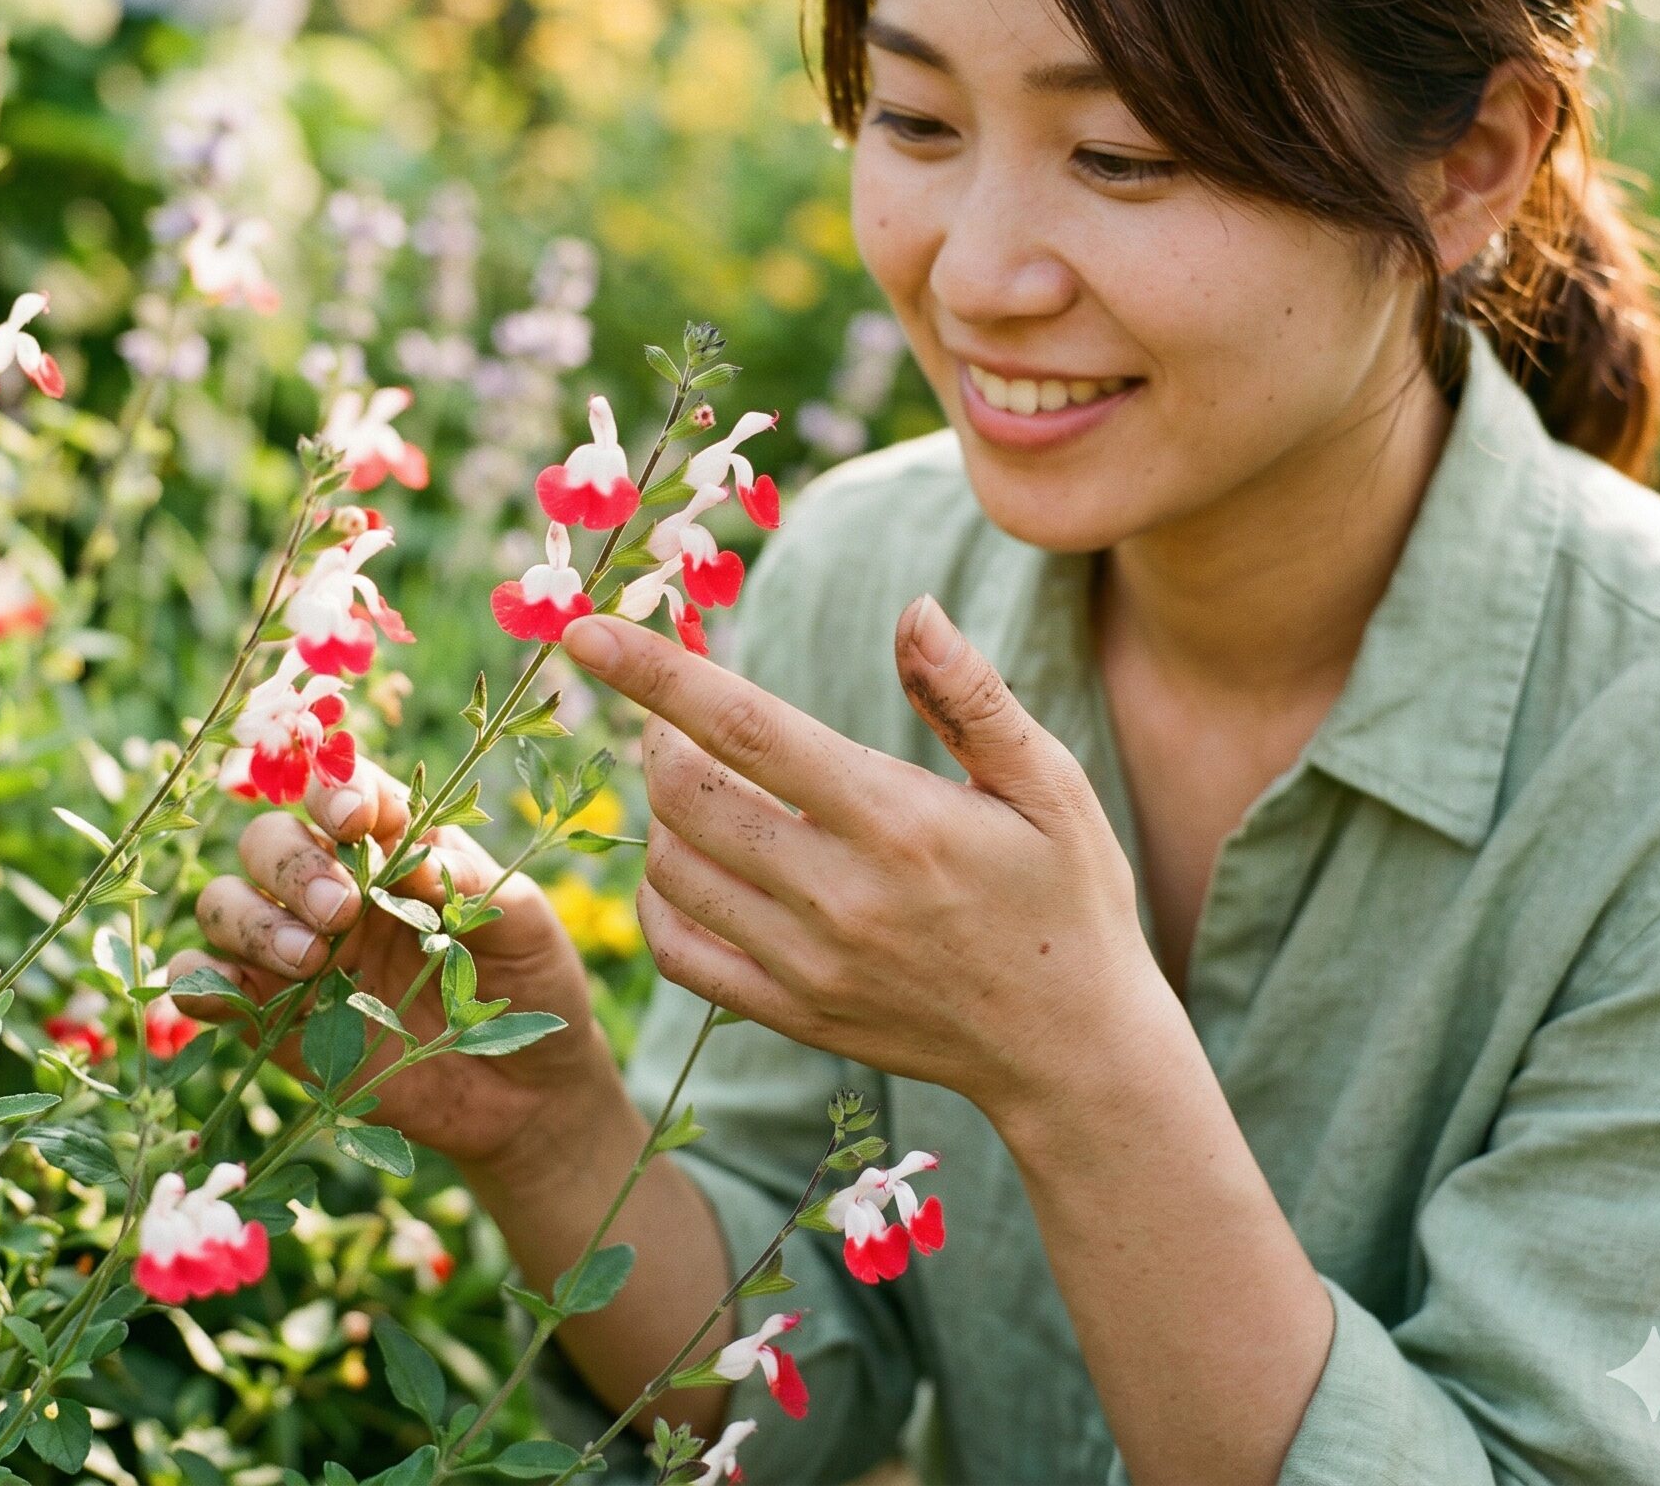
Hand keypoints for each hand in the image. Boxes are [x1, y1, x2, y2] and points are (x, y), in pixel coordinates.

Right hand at [167, 782, 607, 1177]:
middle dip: (293, 864)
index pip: (343, 789)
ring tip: (314, 961)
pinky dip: (202, 982)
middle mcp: (337, 888)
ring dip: (253, 920)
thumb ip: (470, 883)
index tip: (358, 819)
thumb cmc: (532, 984)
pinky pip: (205, 984)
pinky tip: (237, 995)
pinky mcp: (275, 1020)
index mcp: (397, 846)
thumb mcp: (525, 923)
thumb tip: (412, 856)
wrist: (525, 1092)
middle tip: (342, 910)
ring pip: (224, 902)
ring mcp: (300, 953)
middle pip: (268, 839)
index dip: (334, 789)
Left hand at [558, 595, 1170, 1128]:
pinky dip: (660, 892)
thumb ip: (970, 695)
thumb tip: (914, 608)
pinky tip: (693, 861)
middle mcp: (837, 894)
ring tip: (699, 779)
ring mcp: (805, 963)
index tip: (587, 631)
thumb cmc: (1068, 896)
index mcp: (894, 821)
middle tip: (679, 712)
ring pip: (670, 865)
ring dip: (661, 806)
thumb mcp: (1049, 784)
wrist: (1072, 1052)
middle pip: (683, 793)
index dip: (656, 672)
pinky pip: (677, 947)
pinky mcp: (789, 1013)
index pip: (744, 728)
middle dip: (657, 730)